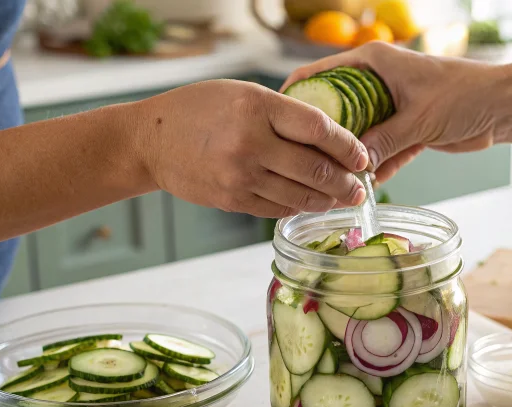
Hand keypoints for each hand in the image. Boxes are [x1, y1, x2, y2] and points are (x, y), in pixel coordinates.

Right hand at [135, 79, 368, 217]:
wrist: (150, 140)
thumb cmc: (199, 110)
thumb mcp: (243, 94)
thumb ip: (284, 112)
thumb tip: (331, 138)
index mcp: (257, 108)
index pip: (318, 129)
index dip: (347, 146)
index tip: (362, 156)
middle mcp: (250, 143)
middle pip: (315, 169)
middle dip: (345, 182)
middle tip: (359, 186)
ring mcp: (240, 176)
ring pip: (300, 195)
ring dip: (326, 200)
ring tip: (341, 198)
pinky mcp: (232, 200)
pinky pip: (277, 208)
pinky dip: (298, 207)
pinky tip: (308, 203)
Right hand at [281, 42, 502, 183]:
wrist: (504, 107)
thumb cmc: (464, 95)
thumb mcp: (417, 120)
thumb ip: (384, 142)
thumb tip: (353, 167)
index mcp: (373, 62)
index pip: (321, 74)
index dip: (297, 95)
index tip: (276, 120)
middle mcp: (377, 81)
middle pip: (336, 109)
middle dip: (324, 137)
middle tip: (303, 162)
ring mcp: (391, 105)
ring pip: (359, 133)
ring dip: (352, 157)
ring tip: (333, 181)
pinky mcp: (406, 127)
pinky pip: (382, 149)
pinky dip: (377, 166)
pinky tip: (366, 186)